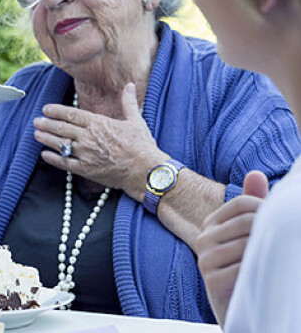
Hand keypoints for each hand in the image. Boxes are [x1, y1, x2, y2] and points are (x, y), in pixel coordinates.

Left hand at [33, 83, 166, 194]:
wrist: (145, 170)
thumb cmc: (141, 145)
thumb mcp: (135, 120)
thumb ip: (128, 102)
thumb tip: (129, 85)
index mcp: (98, 123)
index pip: (71, 114)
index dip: (56, 111)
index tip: (46, 109)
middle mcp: (89, 137)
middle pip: (62, 128)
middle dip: (47, 124)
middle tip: (36, 121)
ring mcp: (85, 154)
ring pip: (60, 144)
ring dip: (46, 138)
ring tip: (36, 134)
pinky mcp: (86, 170)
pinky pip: (65, 163)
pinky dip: (53, 158)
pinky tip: (44, 155)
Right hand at [195, 170, 268, 326]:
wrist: (241, 311)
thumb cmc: (247, 268)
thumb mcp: (248, 235)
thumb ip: (252, 204)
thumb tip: (256, 174)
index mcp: (209, 225)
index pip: (241, 204)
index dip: (265, 209)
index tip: (278, 224)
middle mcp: (203, 240)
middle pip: (247, 221)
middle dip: (270, 231)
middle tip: (282, 244)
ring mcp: (206, 260)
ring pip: (249, 243)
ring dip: (269, 252)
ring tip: (276, 260)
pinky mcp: (214, 281)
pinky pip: (246, 266)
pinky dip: (262, 271)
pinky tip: (266, 276)